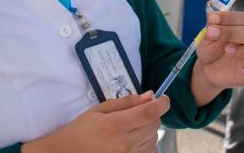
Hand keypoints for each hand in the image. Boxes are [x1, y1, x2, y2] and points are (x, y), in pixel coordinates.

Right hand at [22, 91, 169, 152]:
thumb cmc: (81, 130)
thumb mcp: (99, 110)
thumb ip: (126, 102)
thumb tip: (149, 96)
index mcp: (116, 126)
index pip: (150, 112)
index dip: (162, 103)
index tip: (163, 98)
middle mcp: (125, 144)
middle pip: (155, 125)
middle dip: (151, 115)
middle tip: (138, 112)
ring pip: (154, 139)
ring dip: (148, 130)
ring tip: (131, 128)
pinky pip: (149, 152)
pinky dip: (146, 145)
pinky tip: (133, 141)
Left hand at [191, 10, 243, 104]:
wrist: (209, 69)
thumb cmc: (211, 50)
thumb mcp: (205, 41)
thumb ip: (211, 35)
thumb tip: (214, 27)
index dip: (229, 18)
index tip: (211, 20)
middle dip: (233, 32)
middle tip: (213, 34)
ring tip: (228, 50)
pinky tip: (242, 70)